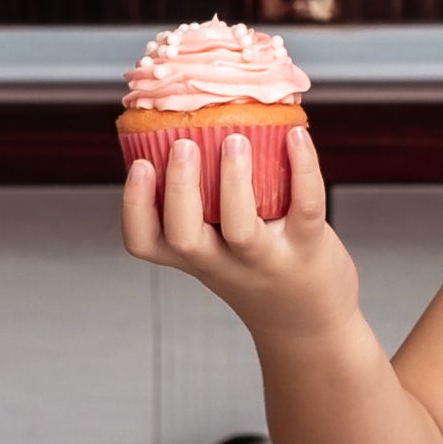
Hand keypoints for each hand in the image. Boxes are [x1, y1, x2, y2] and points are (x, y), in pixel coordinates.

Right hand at [121, 124, 363, 339]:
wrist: (307, 322)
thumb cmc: (256, 273)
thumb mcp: (217, 251)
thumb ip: (200, 206)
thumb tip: (190, 121)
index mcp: (192, 256)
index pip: (144, 242)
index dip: (134, 206)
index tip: (139, 166)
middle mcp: (222, 262)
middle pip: (184, 237)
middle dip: (179, 189)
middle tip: (182, 145)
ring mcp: (265, 259)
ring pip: (241, 227)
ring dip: (234, 181)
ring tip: (235, 139)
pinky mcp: (308, 249)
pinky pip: (305, 207)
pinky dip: (303, 169)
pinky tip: (296, 137)